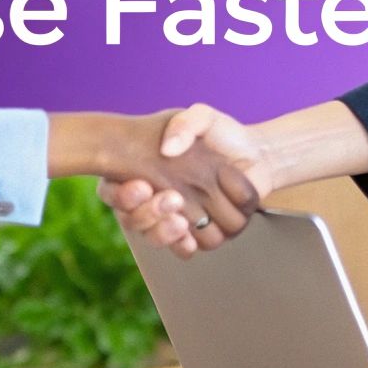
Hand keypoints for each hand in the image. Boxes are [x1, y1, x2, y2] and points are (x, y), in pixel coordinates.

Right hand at [98, 104, 275, 258]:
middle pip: (131, 219)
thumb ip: (185, 123)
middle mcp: (151, 198)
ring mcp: (172, 217)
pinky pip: (182, 249)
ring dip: (165, 230)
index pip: (112, 190)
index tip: (142, 185)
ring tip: (181, 218)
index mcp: (142, 170)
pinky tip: (189, 235)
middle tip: (172, 198)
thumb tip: (168, 149)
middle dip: (148, 213)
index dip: (121, 195)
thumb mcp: (203, 117)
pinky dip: (184, 244)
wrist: (256, 155)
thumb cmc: (222, 134)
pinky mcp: (196, 233)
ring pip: (154, 237)